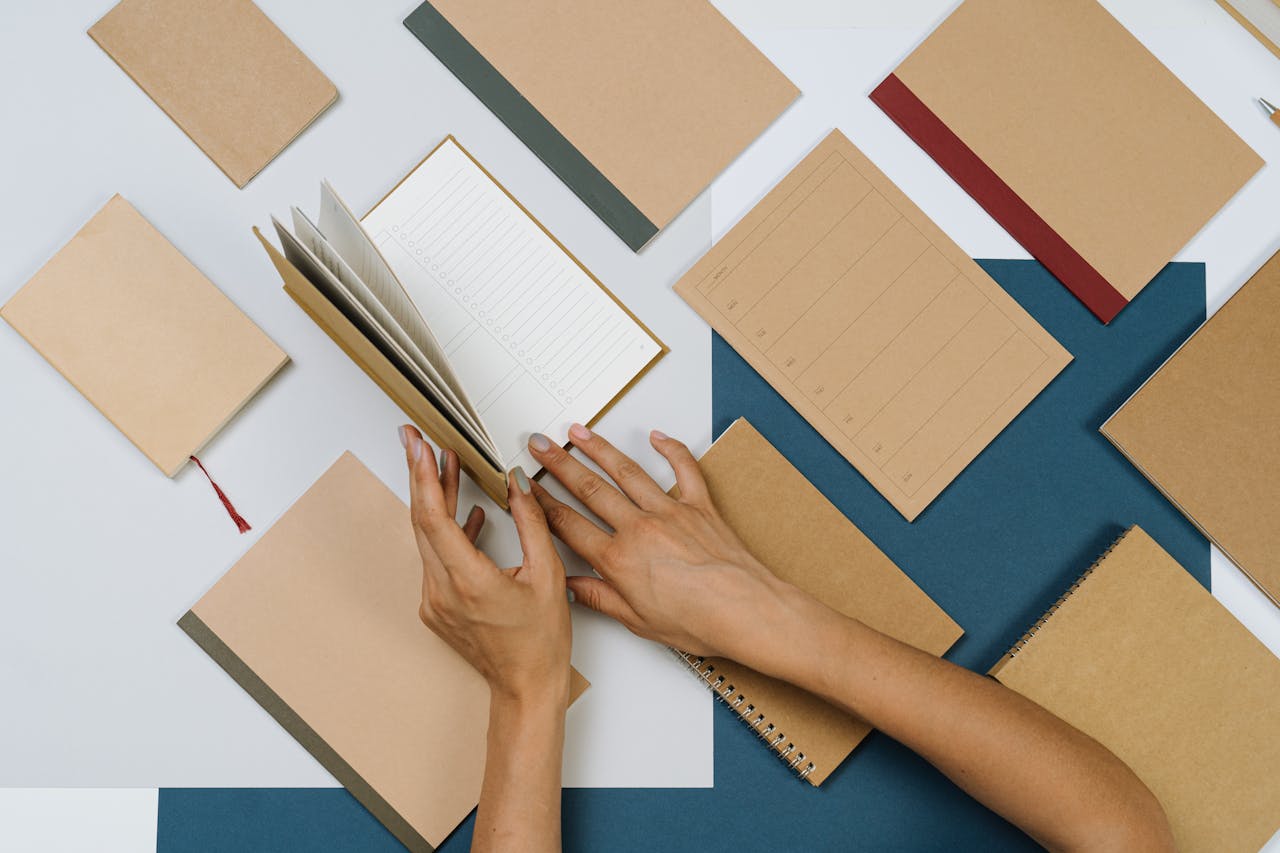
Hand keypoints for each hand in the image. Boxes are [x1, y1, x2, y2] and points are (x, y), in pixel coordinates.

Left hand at [399, 425, 571, 704]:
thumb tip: (518, 483)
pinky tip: (464, 512)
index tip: (418, 446)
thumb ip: (531, 523)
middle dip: (419, 475)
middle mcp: (443, 591)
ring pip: (428, 539)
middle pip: (422, 521)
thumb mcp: (547, 575)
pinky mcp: (438, 607)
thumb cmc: (541, 641)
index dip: (423, 477)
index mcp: (468, 582)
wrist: (525, 688)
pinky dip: (447, 530)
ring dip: (435, 500)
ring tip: (444, 464)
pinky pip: (436, 558)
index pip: (433, 518)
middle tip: (416, 439)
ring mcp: (436, 601)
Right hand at [526, 424, 790, 661]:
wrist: (747, 611)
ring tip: (578, 432)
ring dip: (599, 449)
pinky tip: (657, 436)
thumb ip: (599, 598)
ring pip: (627, 472)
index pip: (569, 525)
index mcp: (619, 560)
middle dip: (559, 465)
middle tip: (540, 445)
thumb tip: (570, 587)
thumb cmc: (699, 621)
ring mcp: (670, 512)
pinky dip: (671, 449)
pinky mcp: (700, 507)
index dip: (542, 504)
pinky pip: (684, 470)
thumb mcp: (638, 621)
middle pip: (590, 489)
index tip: (526, 488)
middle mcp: (639, 528)